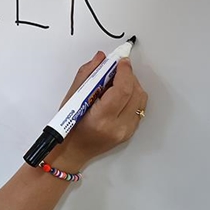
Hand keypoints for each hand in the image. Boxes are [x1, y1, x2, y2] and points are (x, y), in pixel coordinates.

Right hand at [48, 51, 147, 168]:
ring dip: (132, 85)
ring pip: (140, 99)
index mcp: (100, 119)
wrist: (73, 151)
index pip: (122, 90)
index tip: (121, 60)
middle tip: (116, 69)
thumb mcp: (71, 98)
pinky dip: (132, 96)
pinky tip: (119, 95)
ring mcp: (126, 131)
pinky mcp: (130, 132)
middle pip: (135, 93)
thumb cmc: (68, 127)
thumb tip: (101, 58)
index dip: (124, 72)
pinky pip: (138, 107)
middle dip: (128, 76)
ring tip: (116, 83)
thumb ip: (87, 75)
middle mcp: (117, 127)